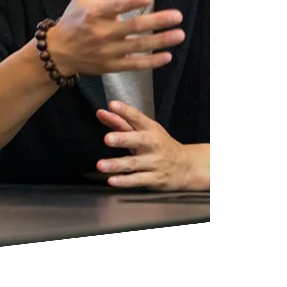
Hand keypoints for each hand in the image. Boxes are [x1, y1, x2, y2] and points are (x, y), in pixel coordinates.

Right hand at [45, 0, 185, 77]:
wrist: (58, 52)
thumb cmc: (73, 20)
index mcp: (94, 13)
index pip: (115, 7)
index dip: (131, 3)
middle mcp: (101, 32)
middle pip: (132, 27)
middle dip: (157, 21)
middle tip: (177, 16)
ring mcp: (107, 51)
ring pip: (137, 46)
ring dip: (160, 41)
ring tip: (179, 34)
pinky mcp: (111, 65)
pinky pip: (134, 65)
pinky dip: (151, 62)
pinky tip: (167, 56)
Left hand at [95, 101, 209, 190]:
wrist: (185, 166)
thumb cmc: (158, 144)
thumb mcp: (144, 130)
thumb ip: (121, 122)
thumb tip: (102, 113)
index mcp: (150, 129)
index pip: (137, 117)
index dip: (125, 111)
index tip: (113, 105)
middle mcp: (153, 144)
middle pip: (138, 140)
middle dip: (122, 139)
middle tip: (108, 139)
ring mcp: (154, 162)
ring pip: (134, 163)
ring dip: (116, 164)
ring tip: (101, 165)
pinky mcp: (155, 179)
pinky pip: (138, 180)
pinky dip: (124, 181)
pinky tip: (112, 180)